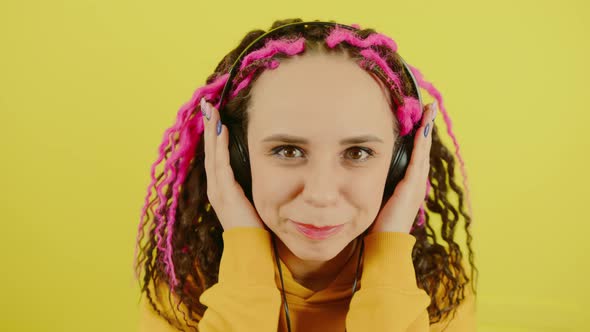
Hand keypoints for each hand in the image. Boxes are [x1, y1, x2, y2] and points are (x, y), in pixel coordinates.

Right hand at [200, 97, 264, 230]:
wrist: (249, 248)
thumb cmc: (254, 227)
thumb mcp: (251, 201)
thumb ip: (250, 187)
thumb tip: (261, 171)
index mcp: (221, 189)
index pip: (215, 156)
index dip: (213, 136)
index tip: (213, 116)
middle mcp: (215, 187)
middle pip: (210, 150)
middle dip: (208, 127)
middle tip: (207, 105)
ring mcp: (218, 189)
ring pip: (213, 153)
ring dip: (212, 131)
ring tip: (211, 110)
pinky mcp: (225, 191)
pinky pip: (221, 162)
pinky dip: (220, 145)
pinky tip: (221, 129)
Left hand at [369, 102, 436, 233]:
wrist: (385, 245)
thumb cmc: (379, 225)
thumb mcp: (379, 199)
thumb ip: (378, 185)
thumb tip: (367, 171)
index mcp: (410, 186)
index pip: (417, 155)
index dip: (420, 137)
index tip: (422, 118)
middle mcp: (417, 184)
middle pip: (424, 150)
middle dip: (427, 128)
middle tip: (430, 107)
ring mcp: (416, 186)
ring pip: (423, 152)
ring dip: (426, 131)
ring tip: (429, 111)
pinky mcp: (411, 189)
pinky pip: (418, 161)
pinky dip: (421, 144)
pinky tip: (422, 130)